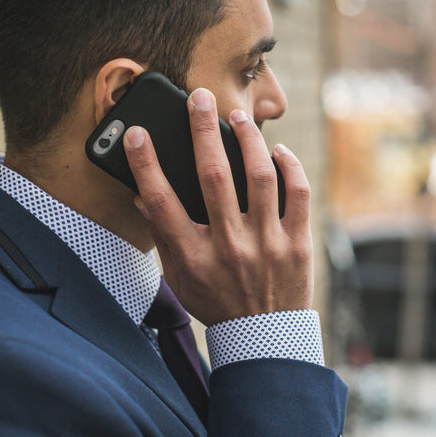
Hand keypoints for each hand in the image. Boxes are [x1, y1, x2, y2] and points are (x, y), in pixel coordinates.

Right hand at [123, 88, 313, 325]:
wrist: (264, 338)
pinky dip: (289, 166)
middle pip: (213, 176)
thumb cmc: (216, 303)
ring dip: (248, 139)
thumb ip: (164, 238)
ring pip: (260, 176)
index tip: (137, 134)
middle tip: (198, 98)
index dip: (146, 165)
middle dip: (202, 130)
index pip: (162, 203)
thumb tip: (143, 197)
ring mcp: (267, 244)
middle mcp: (229, 246)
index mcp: (194, 257)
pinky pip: (298, 193)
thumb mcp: (179, 279)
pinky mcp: (297, 243)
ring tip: (237, 117)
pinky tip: (277, 151)